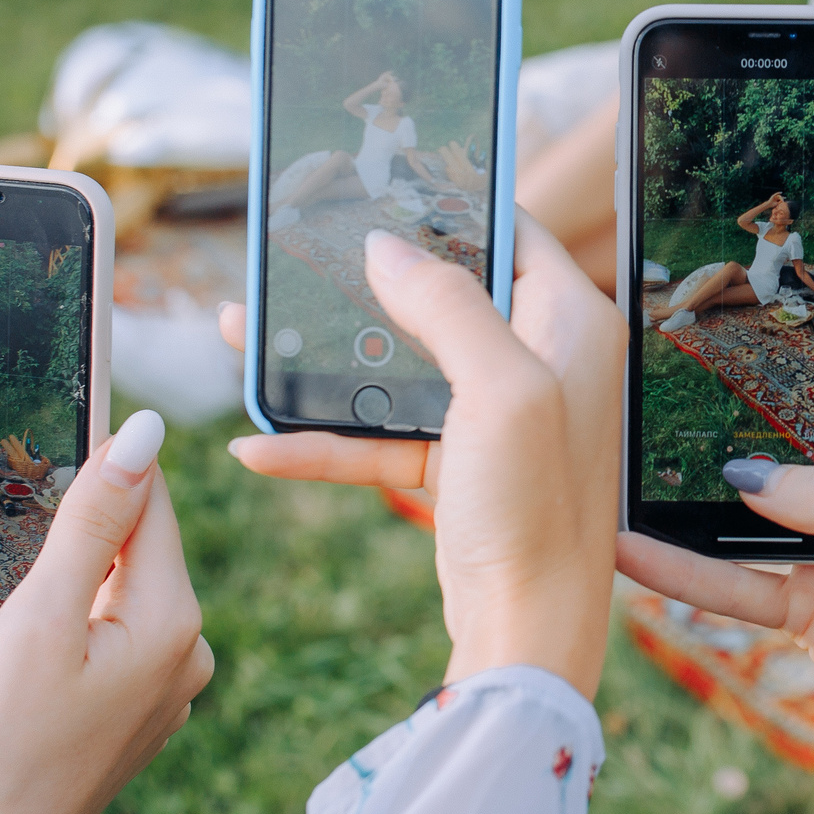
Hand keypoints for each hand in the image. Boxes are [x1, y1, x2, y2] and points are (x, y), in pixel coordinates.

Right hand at [0, 411, 213, 813]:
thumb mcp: (39, 615)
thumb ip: (93, 519)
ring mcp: (155, 700)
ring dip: (9, 632)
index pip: (149, 505)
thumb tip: (146, 430)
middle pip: (114, 561)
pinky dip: (10, 675)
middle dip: (36, 572)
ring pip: (79, 617)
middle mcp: (184, 660)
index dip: (95, 468)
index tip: (39, 439)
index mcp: (176, 623)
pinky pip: (68, 668)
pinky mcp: (120, 728)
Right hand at [215, 213, 623, 698]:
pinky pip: (381, 436)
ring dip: (323, 359)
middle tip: (292, 252)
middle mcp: (538, 360)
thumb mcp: (500, 390)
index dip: (446, 203)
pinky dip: (324, 439)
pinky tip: (257, 446)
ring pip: (397, 365)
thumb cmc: (538, 511)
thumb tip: (387, 247)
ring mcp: (496, 416)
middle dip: (358, 281)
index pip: (508, 230)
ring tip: (243, 335)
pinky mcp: (459, 465)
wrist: (530, 634)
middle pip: (439, 294)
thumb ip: (447, 305)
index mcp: (570, 323)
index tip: (378, 180)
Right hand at [615, 349, 813, 795]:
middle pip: (811, 436)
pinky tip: (638, 553)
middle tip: (688, 370)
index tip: (784, 302)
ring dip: (707, 495)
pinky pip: (741, 581)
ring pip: (762, 510)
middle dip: (753, 409)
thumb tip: (748, 477)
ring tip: (642, 463)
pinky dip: (691, 571)